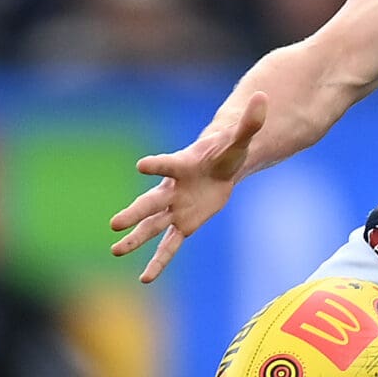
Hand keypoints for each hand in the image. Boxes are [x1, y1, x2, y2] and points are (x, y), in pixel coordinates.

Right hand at [108, 92, 269, 282]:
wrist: (220, 166)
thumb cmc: (227, 151)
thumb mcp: (241, 139)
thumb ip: (250, 122)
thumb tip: (263, 98)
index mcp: (182, 165)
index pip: (167, 164)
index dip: (156, 164)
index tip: (140, 166)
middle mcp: (172, 189)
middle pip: (150, 203)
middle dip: (134, 213)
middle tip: (114, 224)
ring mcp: (175, 209)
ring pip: (152, 226)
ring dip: (135, 238)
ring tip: (115, 249)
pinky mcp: (183, 224)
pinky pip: (169, 246)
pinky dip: (159, 261)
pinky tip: (146, 278)